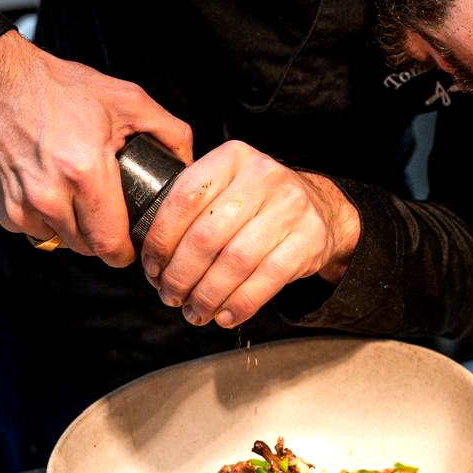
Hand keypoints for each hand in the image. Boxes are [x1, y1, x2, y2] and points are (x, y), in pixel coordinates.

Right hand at [0, 30, 192, 265]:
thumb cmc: (55, 88)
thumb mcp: (126, 99)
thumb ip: (169, 131)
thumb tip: (188, 162)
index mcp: (85, 173)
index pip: (111, 244)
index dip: (127, 251)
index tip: (133, 244)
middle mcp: (49, 196)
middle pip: (88, 248)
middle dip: (104, 237)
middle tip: (111, 211)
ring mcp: (21, 206)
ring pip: (62, 242)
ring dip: (75, 229)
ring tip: (80, 195)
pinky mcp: (2, 209)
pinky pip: (36, 232)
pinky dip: (48, 220)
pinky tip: (53, 190)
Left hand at [142, 141, 361, 327]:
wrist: (320, 208)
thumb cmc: (258, 203)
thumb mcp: (226, 186)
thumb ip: (192, 207)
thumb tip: (152, 255)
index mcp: (232, 157)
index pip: (185, 198)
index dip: (161, 239)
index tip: (152, 267)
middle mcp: (263, 176)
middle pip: (207, 235)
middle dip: (180, 275)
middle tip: (169, 295)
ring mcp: (290, 207)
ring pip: (235, 262)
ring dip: (207, 295)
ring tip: (194, 310)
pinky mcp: (308, 239)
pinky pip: (266, 279)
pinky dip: (240, 304)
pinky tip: (225, 315)